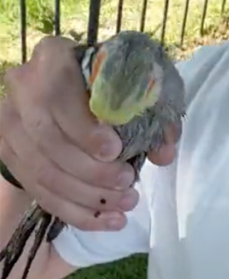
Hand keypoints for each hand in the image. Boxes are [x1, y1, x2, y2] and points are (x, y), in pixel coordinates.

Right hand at [0, 36, 179, 230]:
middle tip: (128, 182)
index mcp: (53, 57)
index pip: (56, 94)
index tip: (115, 150)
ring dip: (87, 195)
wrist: (79, 88)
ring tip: (125, 204)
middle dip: (90, 170)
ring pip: (42, 170)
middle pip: (47, 138)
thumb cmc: (116, 83)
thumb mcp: (140, 86)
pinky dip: (76, 211)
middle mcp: (23, 86)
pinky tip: (108, 221)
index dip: (83, 128)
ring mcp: (10, 123)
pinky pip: (39, 191)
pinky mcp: (11, 154)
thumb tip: (163, 153)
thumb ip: (156, 115)